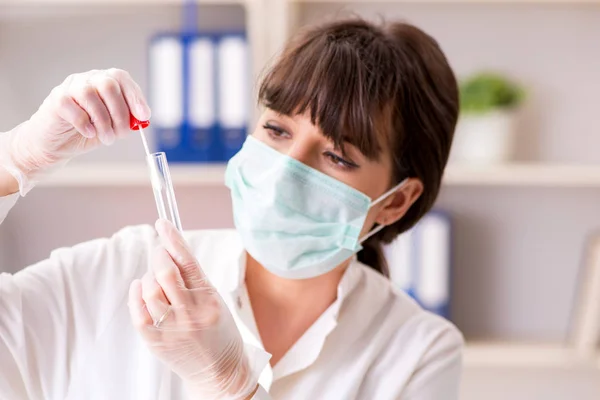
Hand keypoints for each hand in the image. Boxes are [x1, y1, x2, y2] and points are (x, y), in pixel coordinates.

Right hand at [0, 69, 149, 194]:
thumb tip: (142, 118)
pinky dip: (85, 124)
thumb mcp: (113, 125)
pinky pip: (73, 108)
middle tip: (121, 134)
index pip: (121, 78)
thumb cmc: (88, 131)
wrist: (57, 143)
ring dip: (104, 122)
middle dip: (120, 113)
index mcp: (104, 81)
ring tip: (107, 138)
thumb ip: (127, 119)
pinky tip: (89, 133)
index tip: (143, 116)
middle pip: (108, 85)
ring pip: (91, 96)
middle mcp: (88, 79)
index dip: (134, 96)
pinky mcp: (57, 100)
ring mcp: (71, 87)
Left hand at [128, 220, 268, 398]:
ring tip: (156, 277)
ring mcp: (170, 328)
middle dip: (159, 256)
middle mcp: (190, 314)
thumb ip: (194, 279)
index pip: (187, 262)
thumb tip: (169, 252)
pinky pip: (137, 308)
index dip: (173, 239)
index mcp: (209, 300)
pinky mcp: (154, 339)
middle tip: (160, 253)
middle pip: (165, 272)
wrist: (219, 371)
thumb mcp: (216, 300)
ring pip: (149, 287)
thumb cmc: (219, 332)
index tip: (162, 223)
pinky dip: (136, 291)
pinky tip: (141, 287)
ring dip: (149, 274)